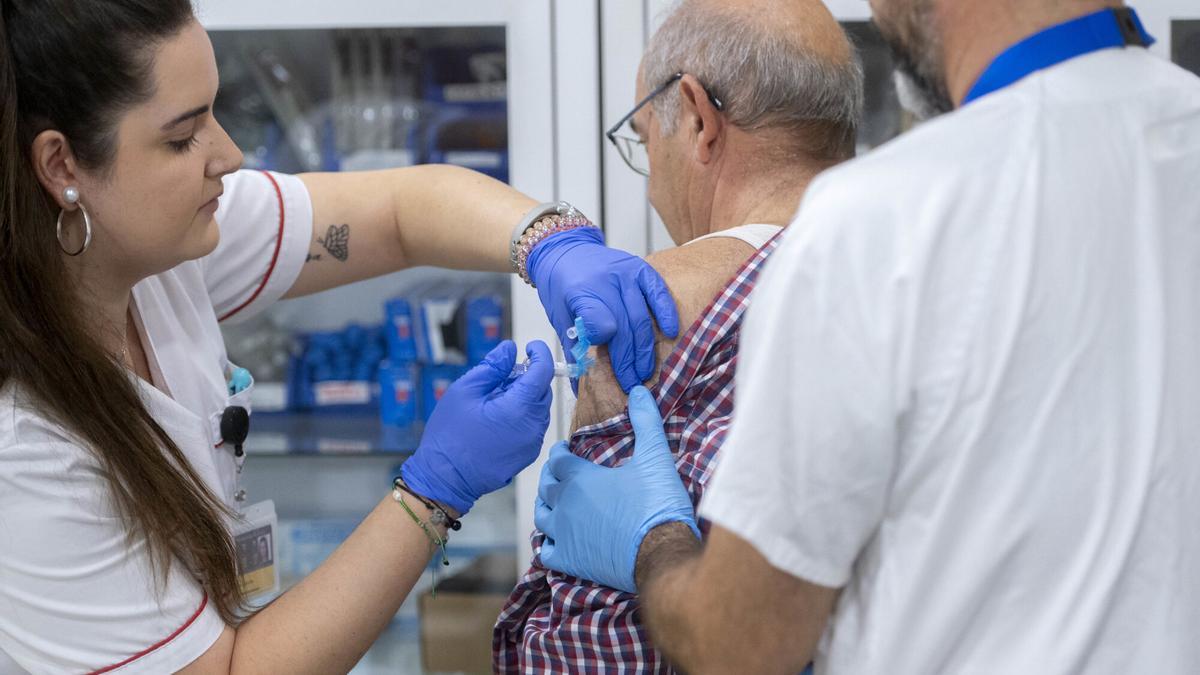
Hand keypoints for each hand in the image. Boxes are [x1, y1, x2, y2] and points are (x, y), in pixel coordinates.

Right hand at [401, 340, 553, 515]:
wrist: (444, 478)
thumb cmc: (450, 434)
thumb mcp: (465, 390)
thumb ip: (493, 367)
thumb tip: (510, 349)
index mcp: (520, 408)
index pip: (543, 371)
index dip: (540, 353)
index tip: (529, 346)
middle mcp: (534, 426)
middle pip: (542, 390)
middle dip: (528, 377)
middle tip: (500, 377)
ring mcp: (533, 443)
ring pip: (539, 408)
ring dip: (524, 397)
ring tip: (494, 400)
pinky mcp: (527, 454)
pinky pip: (533, 426)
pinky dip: (522, 415)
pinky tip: (497, 418)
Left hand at [527, 228, 679, 391]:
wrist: (565, 251)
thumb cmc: (562, 289)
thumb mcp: (560, 317)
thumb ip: (573, 349)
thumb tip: (580, 390)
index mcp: (579, 291)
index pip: (597, 322)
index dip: (604, 347)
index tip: (607, 370)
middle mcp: (605, 280)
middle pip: (623, 327)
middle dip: (628, 361)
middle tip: (632, 385)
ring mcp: (626, 274)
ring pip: (641, 318)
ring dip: (645, 350)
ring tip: (646, 373)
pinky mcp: (641, 269)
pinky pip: (658, 293)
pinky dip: (666, 313)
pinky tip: (671, 333)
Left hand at [535, 386, 698, 591]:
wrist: (661, 552)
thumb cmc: (657, 503)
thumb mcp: (655, 457)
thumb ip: (646, 421)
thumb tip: (639, 390)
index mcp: (580, 478)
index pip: (558, 460)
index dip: (559, 453)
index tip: (562, 449)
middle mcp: (565, 504)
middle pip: (546, 486)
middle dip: (550, 476)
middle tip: (556, 472)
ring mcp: (563, 535)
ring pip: (541, 517)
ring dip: (544, 506)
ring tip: (551, 502)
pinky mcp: (569, 561)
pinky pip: (545, 552)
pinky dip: (546, 544)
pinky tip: (554, 541)